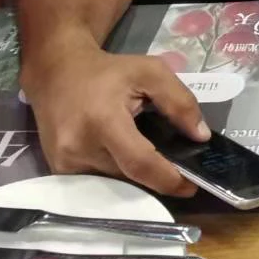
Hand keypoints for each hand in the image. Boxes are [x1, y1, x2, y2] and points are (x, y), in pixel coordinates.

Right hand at [22, 41, 208, 195]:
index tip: (191, 186)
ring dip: (136, 176)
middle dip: (156, 177)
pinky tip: (125, 158)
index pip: (140, 162)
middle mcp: (79, 147)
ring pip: (114, 181)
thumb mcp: (151, 71)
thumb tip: (201, 136)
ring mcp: (65, 163)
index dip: (168, 179)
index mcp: (103, 120)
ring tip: (152, 160)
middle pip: (128, 176)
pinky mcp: (58, 170)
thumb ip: (180, 102)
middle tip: (179, 171)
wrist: (57, 73)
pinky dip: (116, 173)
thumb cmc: (108, 71)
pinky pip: (97, 180)